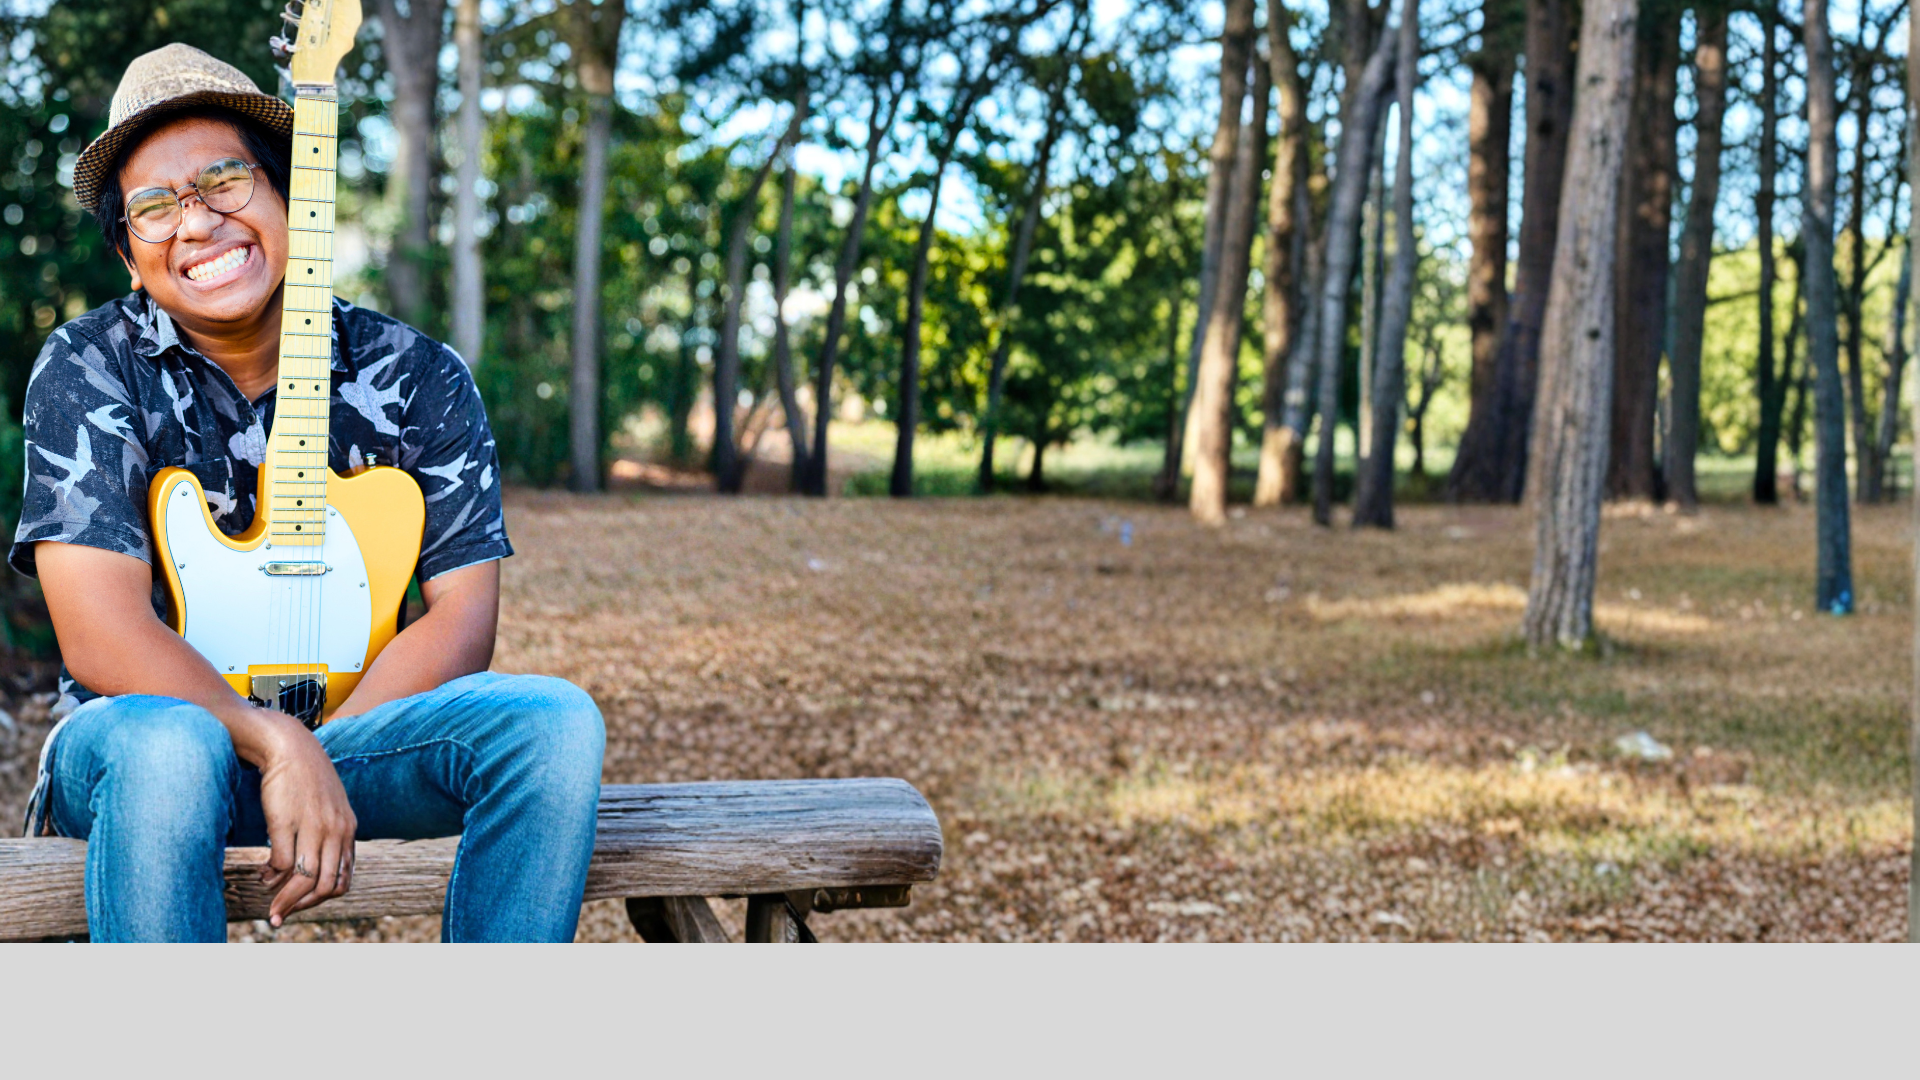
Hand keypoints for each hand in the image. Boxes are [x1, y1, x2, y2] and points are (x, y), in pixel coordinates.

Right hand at [253, 713, 356, 926]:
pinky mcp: (285, 822)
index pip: (343, 878)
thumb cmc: (305, 779)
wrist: (288, 745)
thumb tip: (304, 872)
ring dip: (285, 901)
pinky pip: (281, 863)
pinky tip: (263, 876)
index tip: (303, 906)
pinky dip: (271, 877)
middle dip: (303, 907)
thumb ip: (327, 836)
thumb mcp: (329, 807)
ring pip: (304, 879)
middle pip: (325, 885)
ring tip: (272, 910)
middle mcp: (335, 830)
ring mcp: (312, 827)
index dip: (322, 898)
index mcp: (347, 829)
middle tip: (282, 916)